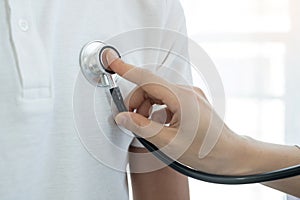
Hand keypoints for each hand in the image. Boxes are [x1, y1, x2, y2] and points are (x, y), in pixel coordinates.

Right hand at [106, 52, 244, 174]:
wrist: (231, 155)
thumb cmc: (207, 151)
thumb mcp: (169, 143)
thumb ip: (143, 128)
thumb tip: (123, 118)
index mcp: (181, 98)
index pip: (147, 78)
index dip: (126, 69)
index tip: (111, 60)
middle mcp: (186, 91)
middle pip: (150, 88)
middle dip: (137, 104)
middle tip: (132, 123)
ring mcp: (190, 95)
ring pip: (158, 94)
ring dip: (147, 109)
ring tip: (149, 129)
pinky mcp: (192, 101)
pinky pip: (168, 100)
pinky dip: (158, 111)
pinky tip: (161, 127)